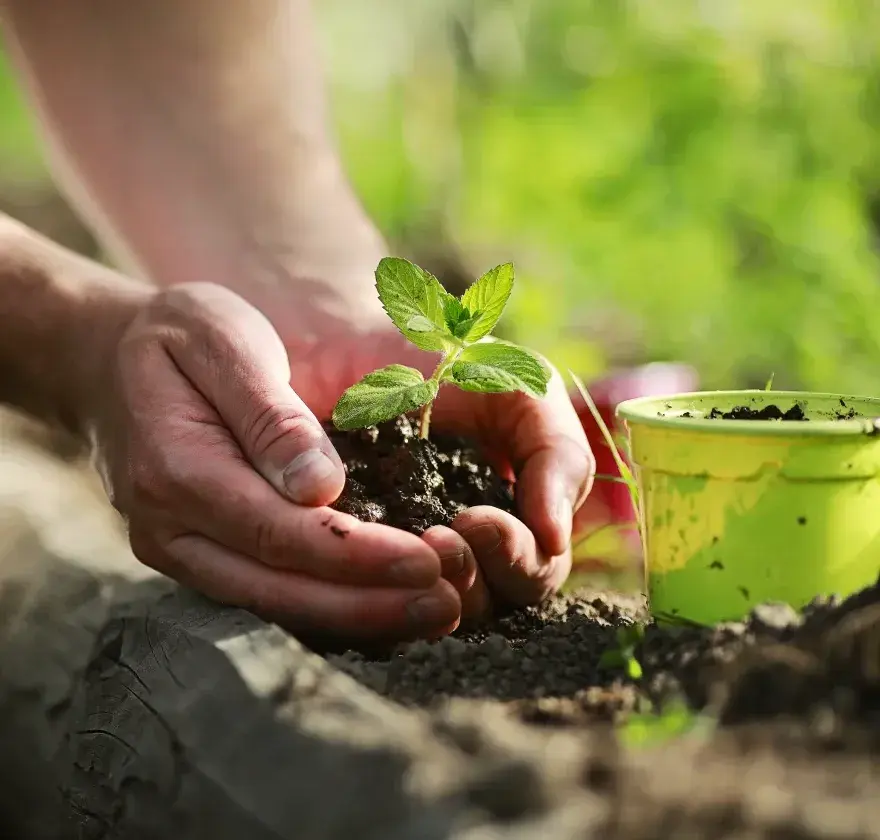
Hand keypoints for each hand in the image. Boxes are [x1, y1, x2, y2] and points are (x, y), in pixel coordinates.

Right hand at [90, 283, 461, 641]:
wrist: (109, 362)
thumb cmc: (176, 339)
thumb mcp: (219, 341)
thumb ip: (268, 414)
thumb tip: (320, 487)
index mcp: (176, 470)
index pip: (279, 532)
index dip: (356, 555)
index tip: (425, 563)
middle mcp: (170, 528)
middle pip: (279, 587)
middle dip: (369, 604)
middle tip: (448, 608)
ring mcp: (179, 550)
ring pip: (273, 604)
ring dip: (357, 616)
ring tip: (436, 615)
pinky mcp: (198, 555)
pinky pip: (265, 593)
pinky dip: (328, 605)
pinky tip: (384, 605)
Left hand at [285, 327, 595, 624]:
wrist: (355, 340)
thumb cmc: (450, 364)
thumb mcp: (522, 394)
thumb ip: (558, 455)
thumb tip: (555, 538)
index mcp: (517, 515)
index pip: (536, 571)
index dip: (516, 559)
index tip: (477, 521)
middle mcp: (472, 546)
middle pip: (492, 603)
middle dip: (476, 577)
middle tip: (440, 539)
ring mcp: (415, 555)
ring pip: (437, 611)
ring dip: (428, 590)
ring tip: (408, 543)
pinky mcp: (357, 560)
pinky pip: (372, 599)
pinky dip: (371, 591)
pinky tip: (358, 559)